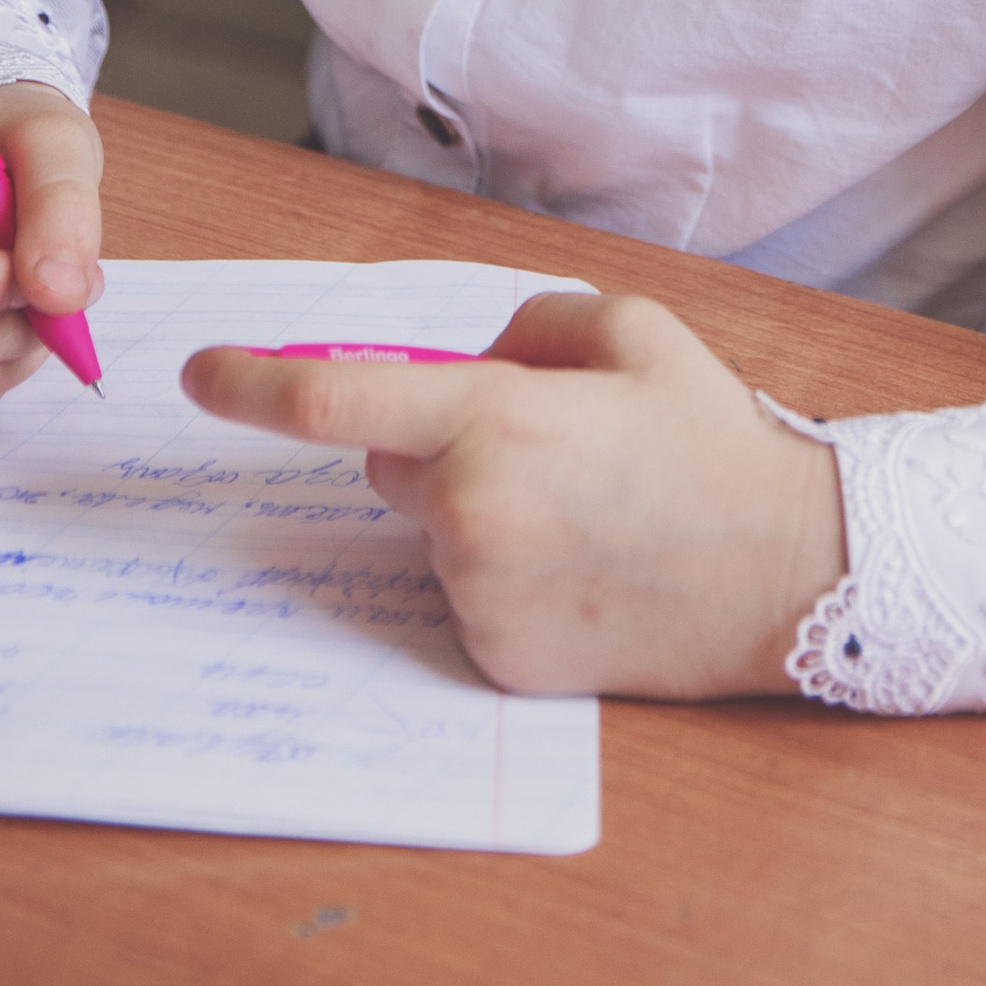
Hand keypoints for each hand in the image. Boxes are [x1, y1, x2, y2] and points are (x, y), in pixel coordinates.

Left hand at [183, 292, 849, 700]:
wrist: (786, 570)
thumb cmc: (709, 441)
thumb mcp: (631, 332)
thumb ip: (528, 327)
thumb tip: (470, 364)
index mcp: (494, 421)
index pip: (334, 400)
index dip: (253, 383)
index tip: (199, 375)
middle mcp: (469, 514)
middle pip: (389, 459)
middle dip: (434, 437)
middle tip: (540, 439)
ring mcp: (479, 596)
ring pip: (431, 527)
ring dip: (475, 507)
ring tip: (584, 509)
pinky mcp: (498, 658)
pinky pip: (464, 590)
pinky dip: (504, 571)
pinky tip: (584, 565)